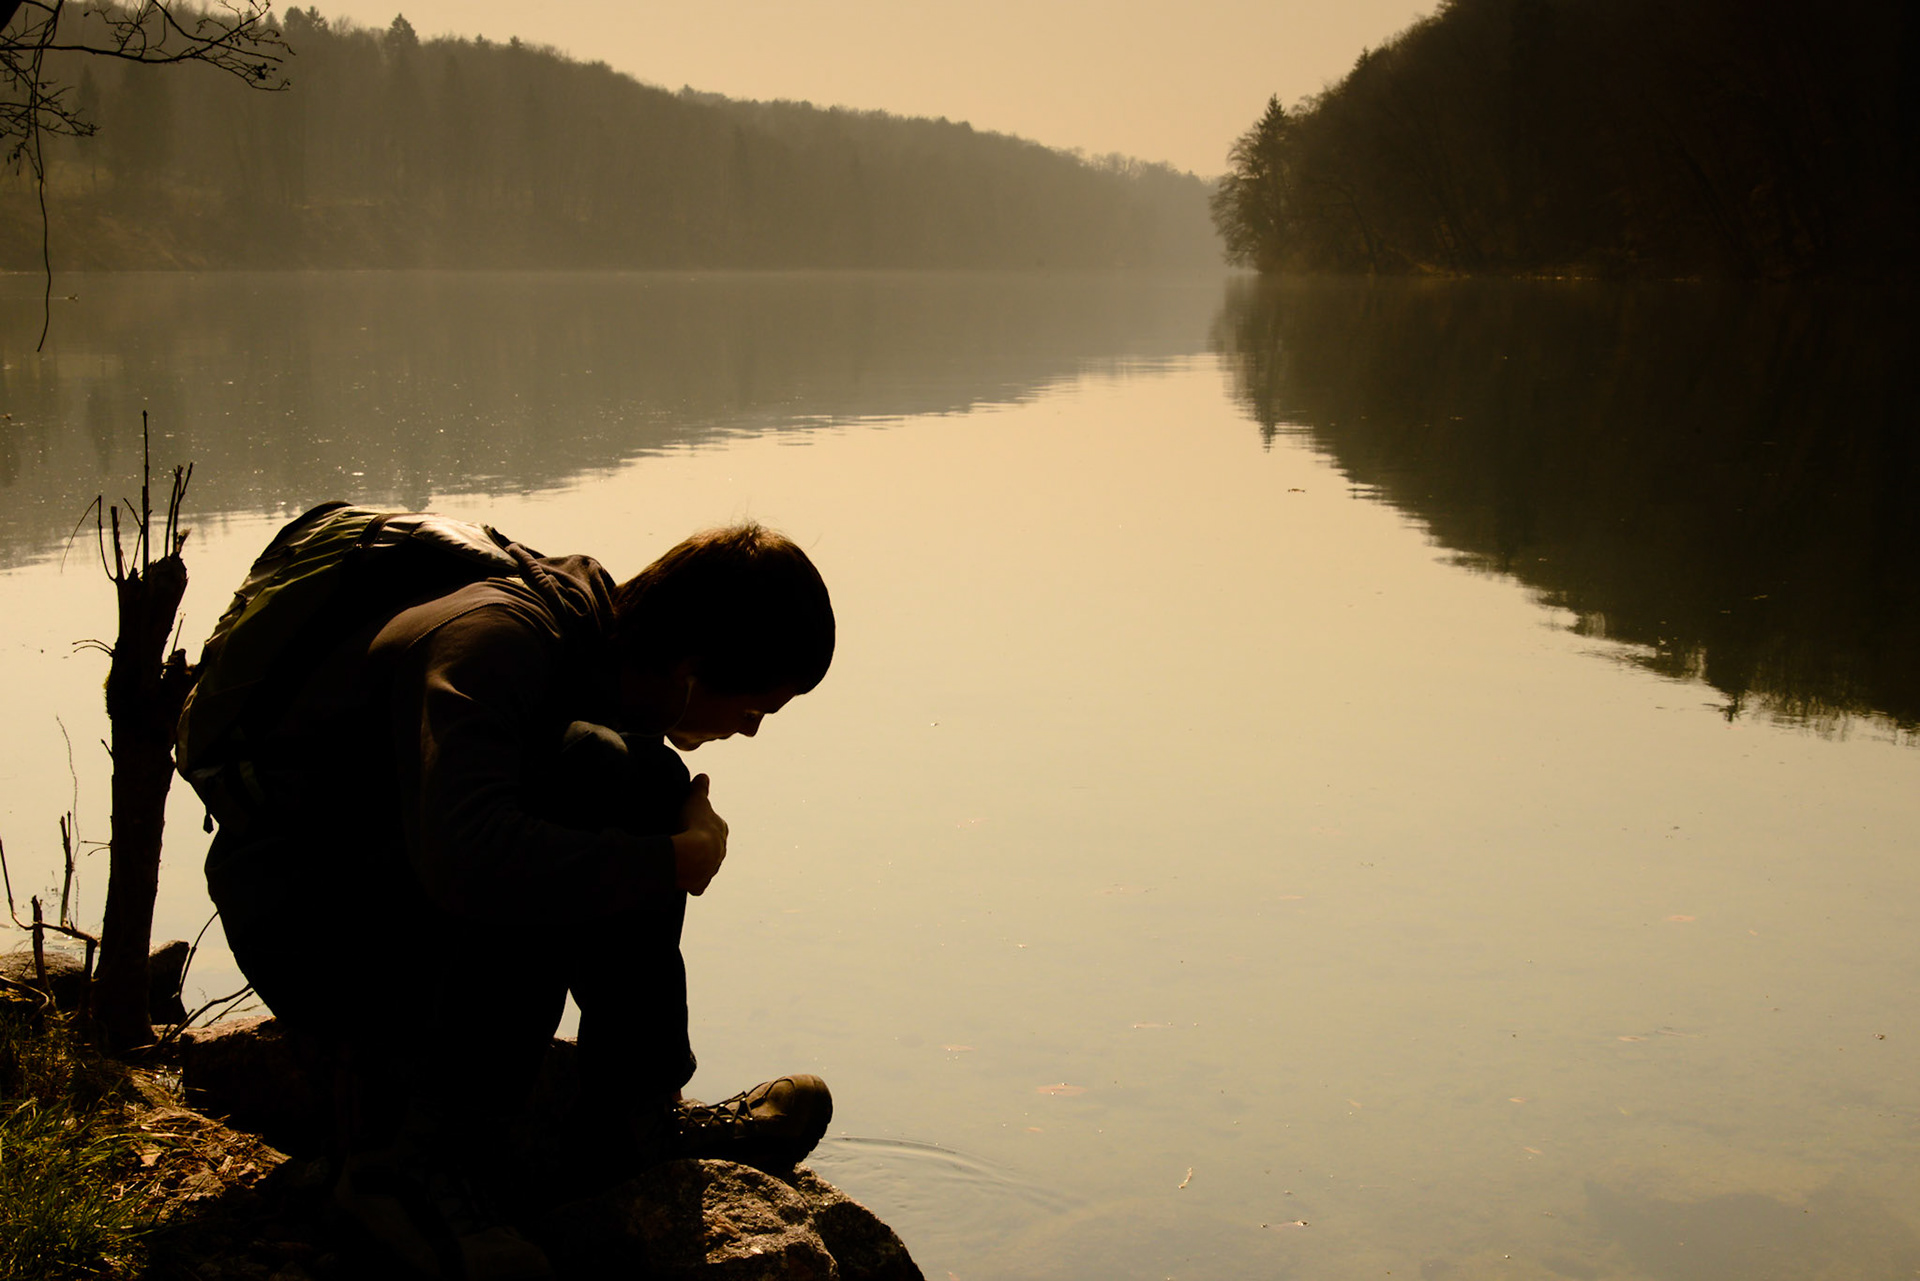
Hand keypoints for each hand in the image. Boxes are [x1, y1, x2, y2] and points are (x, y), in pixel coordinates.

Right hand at [671, 774, 727, 894]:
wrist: (692, 856)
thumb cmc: (694, 824)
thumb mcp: (696, 800)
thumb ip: (700, 788)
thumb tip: (704, 776)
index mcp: (721, 830)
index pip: (714, 824)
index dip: (702, 822)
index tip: (691, 821)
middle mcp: (720, 850)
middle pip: (711, 846)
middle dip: (700, 844)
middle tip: (684, 839)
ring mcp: (712, 868)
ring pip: (706, 865)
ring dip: (696, 862)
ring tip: (681, 858)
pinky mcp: (701, 883)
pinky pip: (697, 883)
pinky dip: (692, 882)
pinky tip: (683, 878)